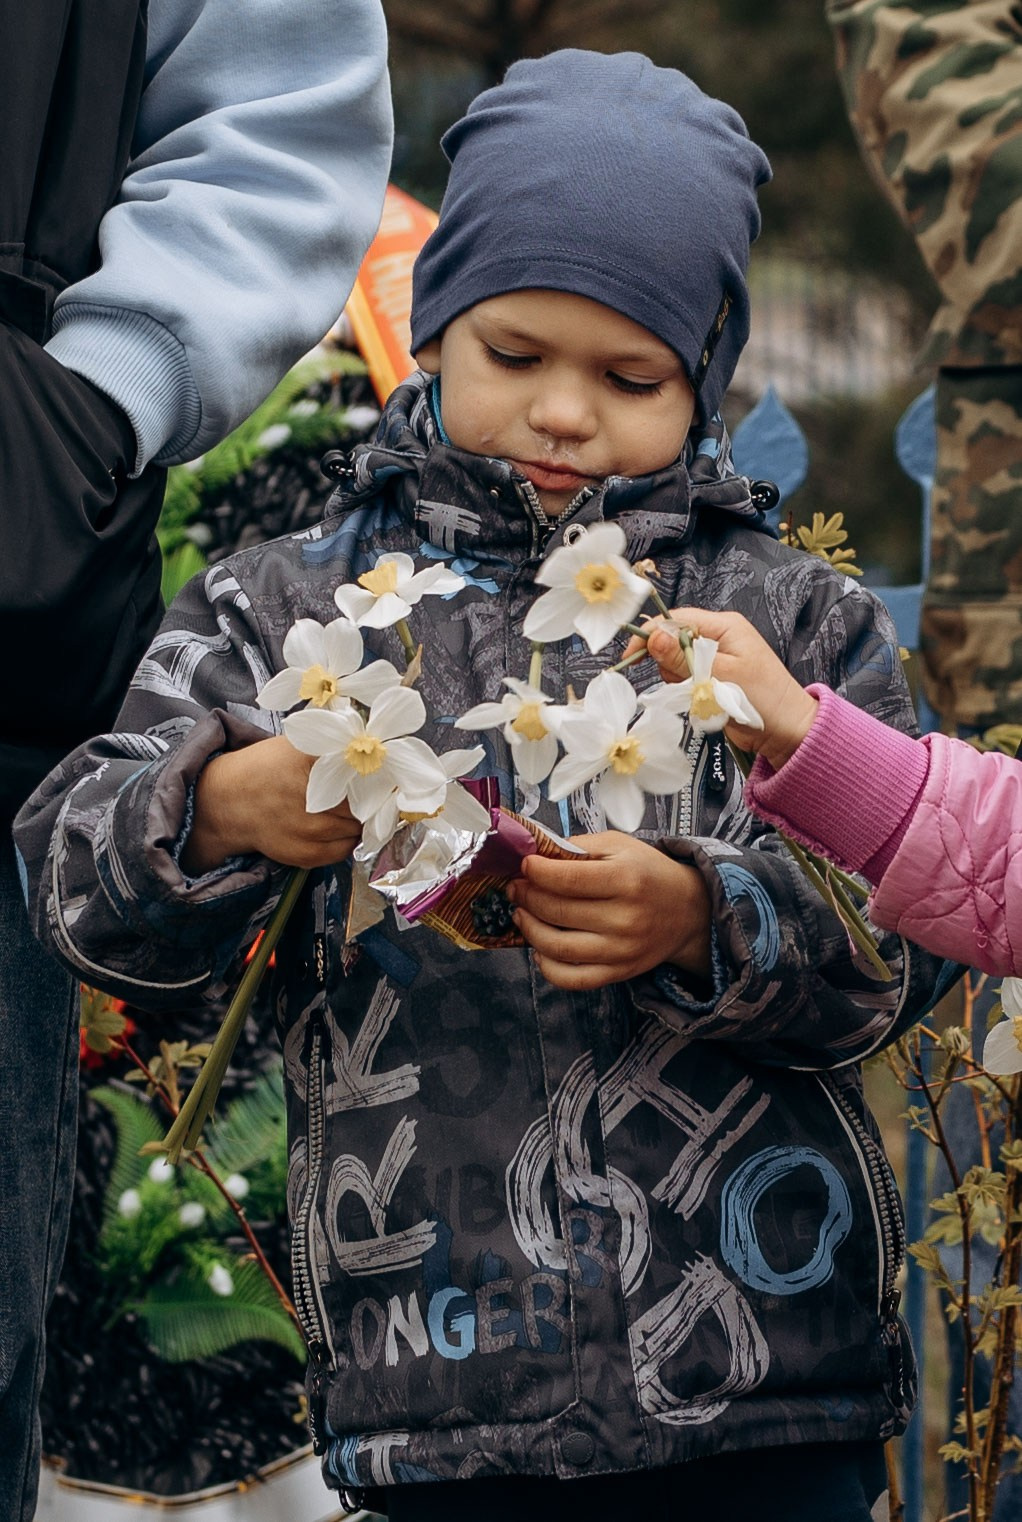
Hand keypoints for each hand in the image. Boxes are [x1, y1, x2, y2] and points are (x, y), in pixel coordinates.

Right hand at [182, 735, 361, 873]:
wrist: (230, 800)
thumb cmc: (267, 767)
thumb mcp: (298, 745)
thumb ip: (333, 749)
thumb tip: (375, 754)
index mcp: (310, 765)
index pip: (363, 775)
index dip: (376, 777)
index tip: (382, 777)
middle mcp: (310, 800)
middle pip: (363, 804)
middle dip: (369, 799)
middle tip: (367, 794)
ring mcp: (308, 830)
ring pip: (357, 828)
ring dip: (358, 820)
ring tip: (348, 810)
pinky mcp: (304, 854)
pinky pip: (343, 851)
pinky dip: (347, 839)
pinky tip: (338, 827)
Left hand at [507, 831, 710, 989]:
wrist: (687, 911)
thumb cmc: (647, 873)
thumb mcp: (620, 846)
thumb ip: (579, 846)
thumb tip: (536, 854)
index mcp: (626, 880)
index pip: (567, 879)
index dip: (536, 872)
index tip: (523, 865)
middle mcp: (625, 918)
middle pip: (558, 911)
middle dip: (526, 897)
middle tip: (517, 887)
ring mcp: (621, 950)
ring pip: (558, 948)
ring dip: (529, 930)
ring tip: (522, 914)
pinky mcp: (619, 973)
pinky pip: (573, 979)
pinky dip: (547, 967)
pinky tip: (540, 948)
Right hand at [623, 607, 819, 770]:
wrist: (787, 731)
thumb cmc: (764, 699)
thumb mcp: (721, 675)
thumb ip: (684, 657)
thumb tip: (654, 637)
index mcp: (723, 626)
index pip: (676, 620)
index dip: (651, 635)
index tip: (631, 655)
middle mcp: (718, 638)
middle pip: (672, 641)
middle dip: (670, 664)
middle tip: (686, 683)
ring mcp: (715, 659)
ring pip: (676, 664)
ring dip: (680, 682)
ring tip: (702, 695)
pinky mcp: (713, 679)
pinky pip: (686, 680)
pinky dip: (688, 692)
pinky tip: (704, 702)